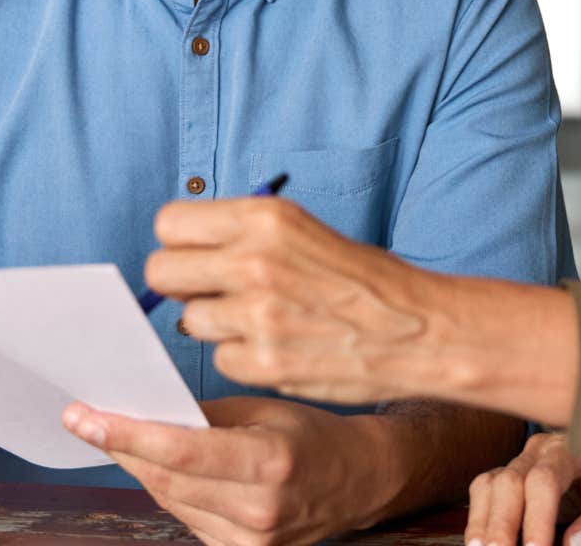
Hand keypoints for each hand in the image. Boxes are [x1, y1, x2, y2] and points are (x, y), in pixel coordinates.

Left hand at [62, 396, 396, 545]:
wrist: (360, 480)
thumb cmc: (313, 435)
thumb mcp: (265, 409)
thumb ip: (206, 416)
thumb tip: (146, 411)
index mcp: (269, 462)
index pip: (180, 451)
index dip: (127, 435)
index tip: (85, 417)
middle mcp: (260, 509)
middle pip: (166, 479)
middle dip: (122, 448)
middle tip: (87, 420)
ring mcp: (252, 540)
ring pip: (171, 502)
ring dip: (142, 469)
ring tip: (121, 439)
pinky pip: (188, 519)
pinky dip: (170, 491)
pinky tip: (162, 468)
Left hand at [145, 197, 445, 405]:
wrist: (418, 328)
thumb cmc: (362, 279)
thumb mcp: (302, 230)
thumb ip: (242, 235)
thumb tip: (185, 252)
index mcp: (264, 218)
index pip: (169, 223)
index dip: (182, 243)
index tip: (199, 256)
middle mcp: (254, 261)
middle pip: (162, 272)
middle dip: (183, 284)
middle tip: (215, 292)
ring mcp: (257, 314)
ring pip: (189, 320)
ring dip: (217, 324)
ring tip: (261, 321)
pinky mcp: (263, 361)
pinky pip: (219, 359)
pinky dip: (242, 357)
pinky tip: (278, 347)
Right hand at [465, 432, 580, 545]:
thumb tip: (577, 542)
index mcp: (570, 448)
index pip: (544, 480)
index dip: (537, 518)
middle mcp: (539, 451)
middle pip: (509, 482)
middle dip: (502, 524)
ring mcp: (520, 463)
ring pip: (489, 485)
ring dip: (483, 523)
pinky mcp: (509, 479)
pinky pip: (484, 493)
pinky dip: (480, 520)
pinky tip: (482, 541)